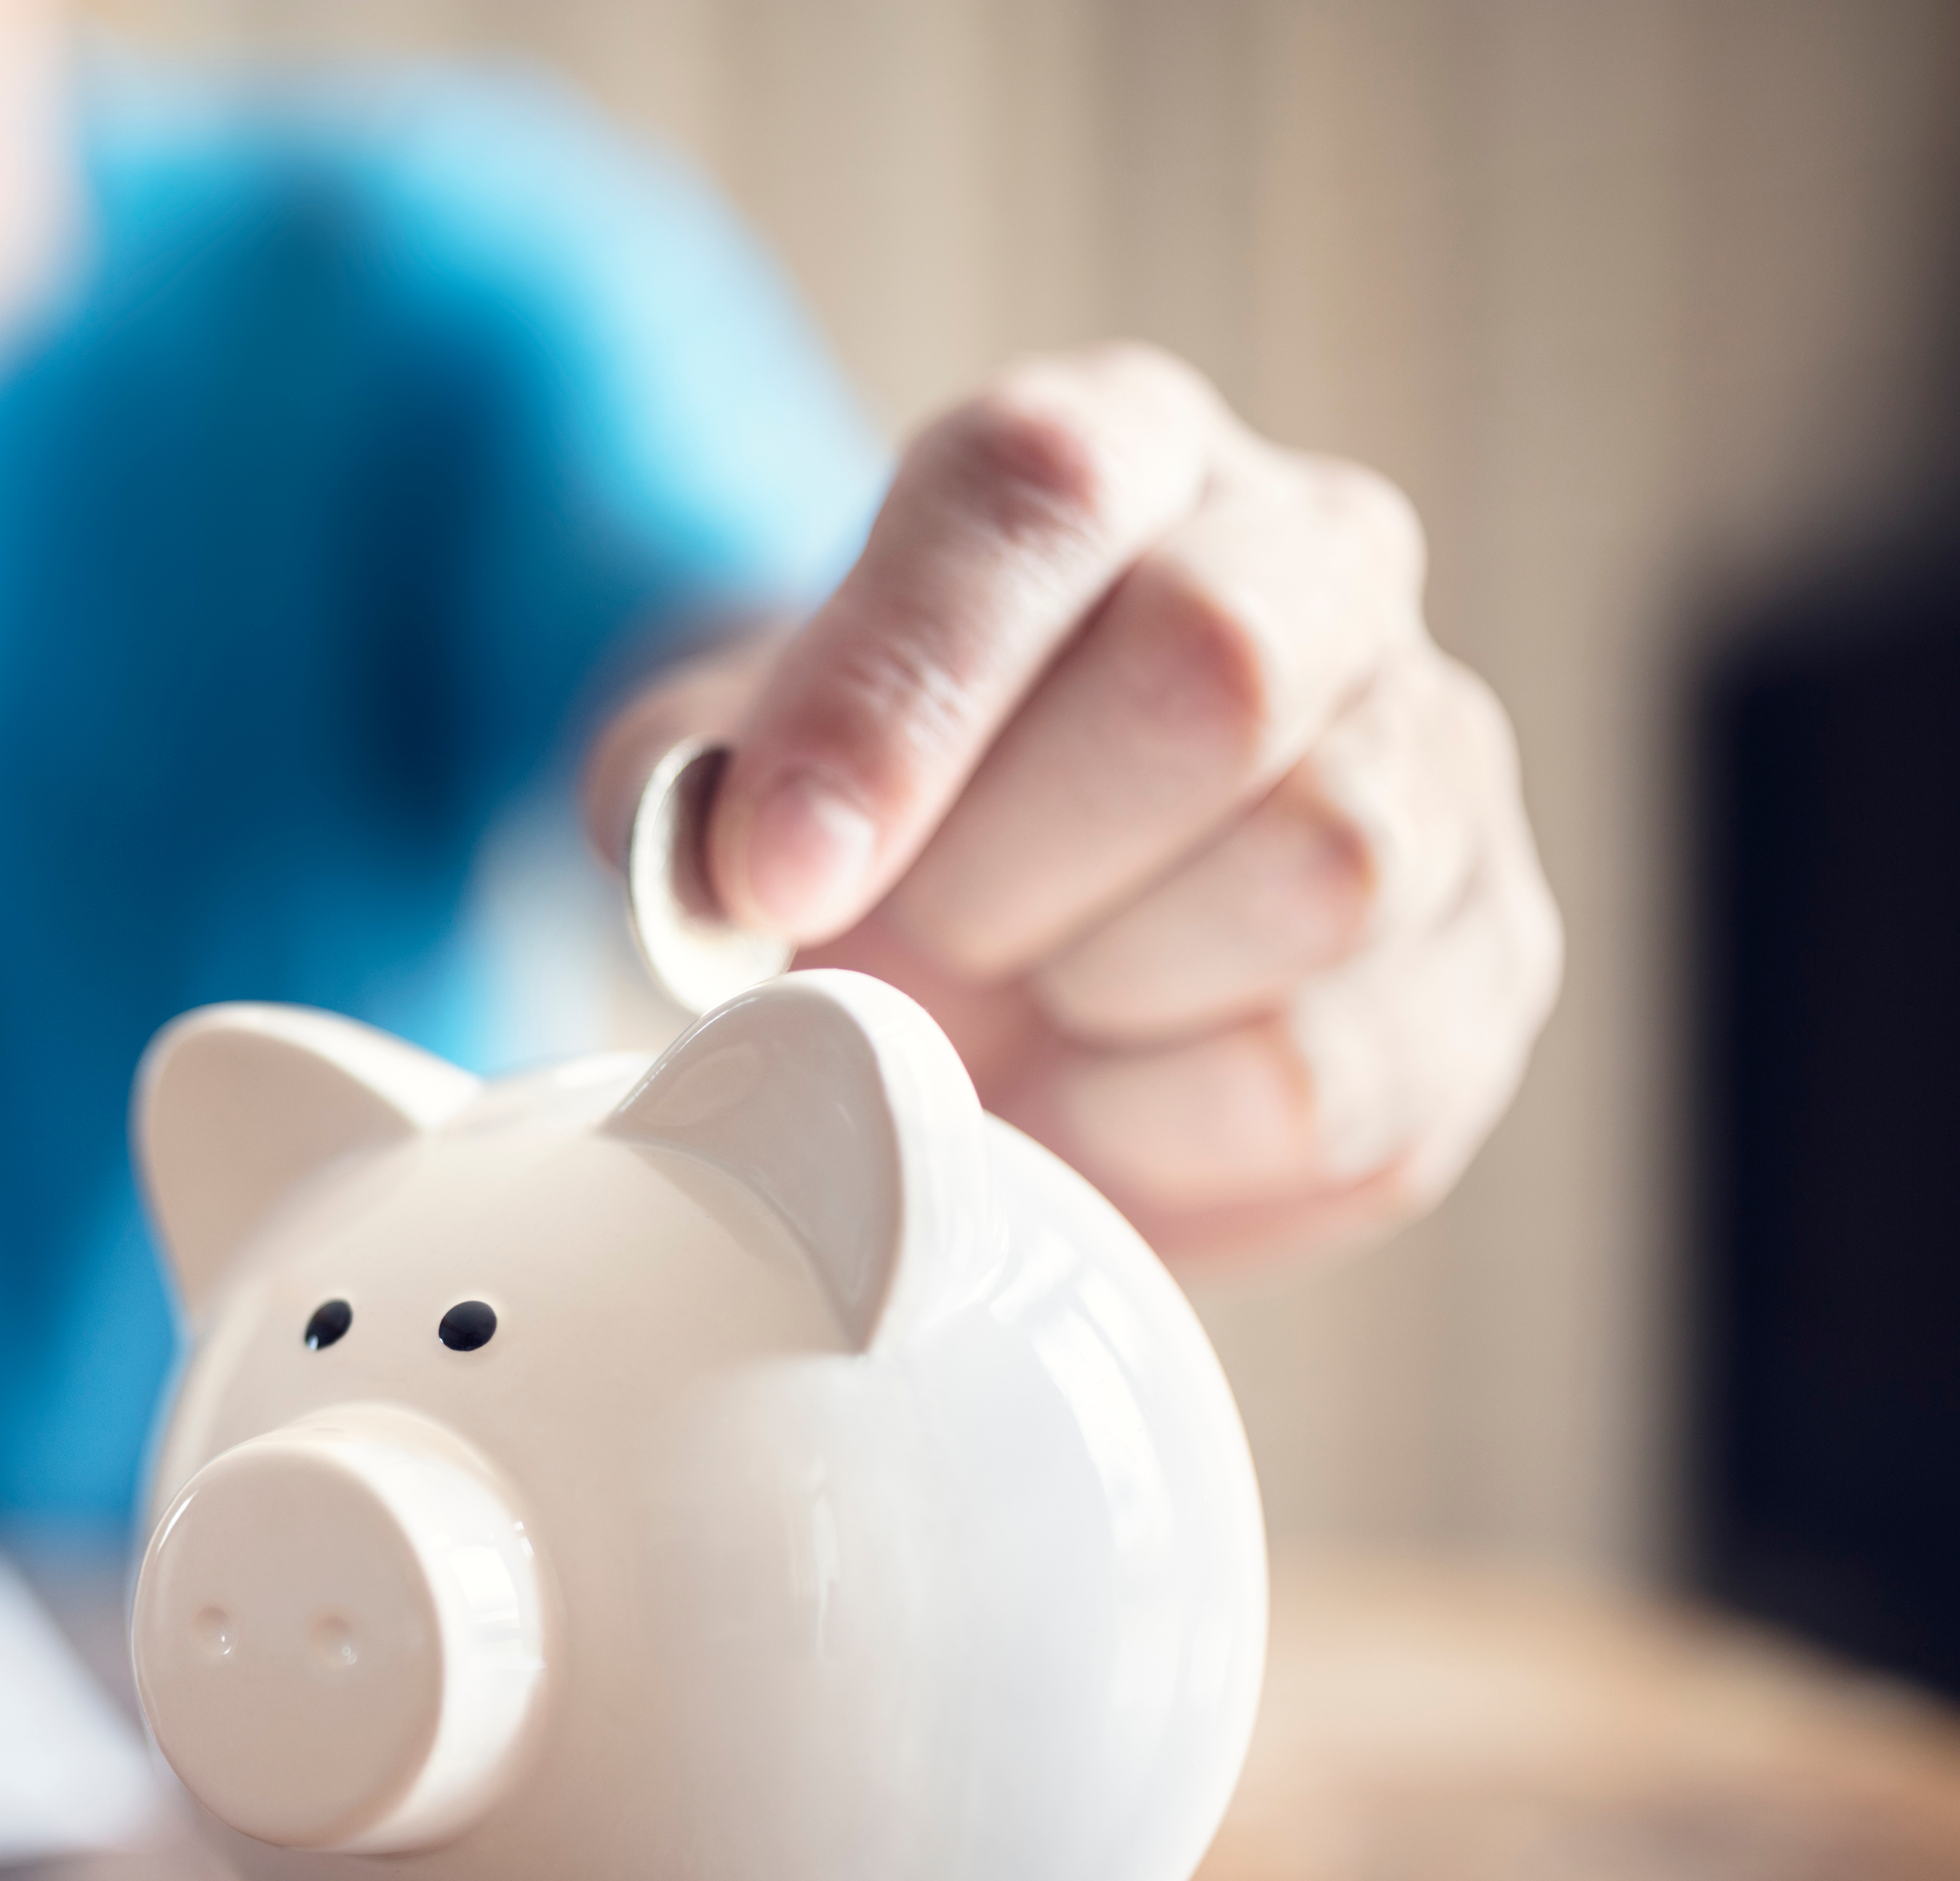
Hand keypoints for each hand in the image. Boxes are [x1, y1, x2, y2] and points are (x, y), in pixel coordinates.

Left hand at [583, 345, 1558, 1275]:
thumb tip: (738, 879)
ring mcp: (1437, 756)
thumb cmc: (868, 816)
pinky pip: (1337, 1080)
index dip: (897, 698)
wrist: (987, 924)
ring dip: (1103, 993)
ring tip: (1022, 1003)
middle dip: (1015, 866)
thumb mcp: (729, 765)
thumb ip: (686, 794)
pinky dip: (1166, 1133)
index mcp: (1118, 454)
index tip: (777, 872)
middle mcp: (1317, 559)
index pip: (1036, 495)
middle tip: (922, 943)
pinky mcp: (1487, 965)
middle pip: (1219, 674)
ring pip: (1319, 872)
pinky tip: (1094, 1101)